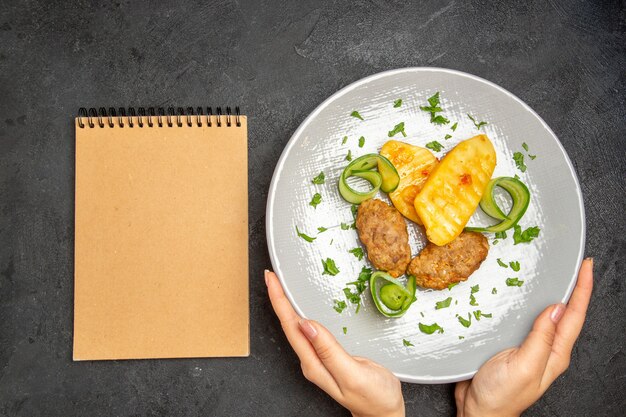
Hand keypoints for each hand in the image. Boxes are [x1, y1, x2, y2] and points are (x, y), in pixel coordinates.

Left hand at [265, 270, 404, 416]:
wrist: (385, 413)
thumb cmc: (374, 397)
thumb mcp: (353, 374)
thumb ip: (330, 351)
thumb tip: (306, 325)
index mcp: (314, 364)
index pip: (291, 327)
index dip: (280, 302)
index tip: (272, 281)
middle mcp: (311, 361)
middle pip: (289, 325)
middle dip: (278, 299)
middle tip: (271, 276)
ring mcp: (318, 358)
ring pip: (296, 327)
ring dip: (286, 305)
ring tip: (279, 286)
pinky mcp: (328, 355)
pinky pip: (309, 330)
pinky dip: (300, 313)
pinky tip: (299, 307)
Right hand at [455, 258, 593, 416]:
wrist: (478, 411)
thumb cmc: (501, 396)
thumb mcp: (525, 366)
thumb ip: (542, 338)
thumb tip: (558, 308)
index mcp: (555, 353)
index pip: (575, 315)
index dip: (582, 289)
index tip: (586, 267)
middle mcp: (545, 348)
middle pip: (564, 312)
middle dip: (573, 287)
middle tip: (574, 264)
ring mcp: (528, 346)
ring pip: (543, 314)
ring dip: (549, 293)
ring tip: (552, 273)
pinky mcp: (509, 343)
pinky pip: (522, 319)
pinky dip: (525, 304)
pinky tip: (518, 295)